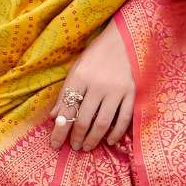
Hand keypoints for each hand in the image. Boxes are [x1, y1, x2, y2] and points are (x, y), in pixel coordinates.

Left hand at [50, 19, 134, 151]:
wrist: (125, 38)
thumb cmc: (97, 54)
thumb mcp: (76, 69)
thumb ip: (66, 92)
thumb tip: (54, 116)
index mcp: (79, 78)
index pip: (66, 111)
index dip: (59, 130)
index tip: (55, 144)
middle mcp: (97, 85)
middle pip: (84, 119)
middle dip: (76, 137)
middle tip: (74, 147)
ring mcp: (116, 90)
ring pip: (102, 123)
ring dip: (93, 139)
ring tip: (86, 147)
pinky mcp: (132, 93)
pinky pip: (124, 118)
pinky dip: (116, 132)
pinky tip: (109, 140)